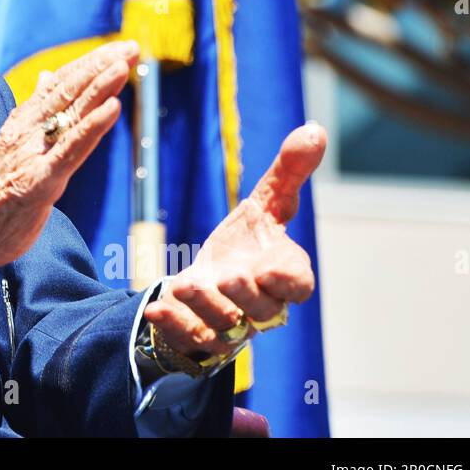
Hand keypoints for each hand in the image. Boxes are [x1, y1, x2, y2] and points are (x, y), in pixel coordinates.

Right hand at [0, 39, 142, 272]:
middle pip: (67, 91)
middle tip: (130, 47)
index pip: (58, 83)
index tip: (116, 48)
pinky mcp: (40, 181)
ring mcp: (33, 155)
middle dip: (101, 66)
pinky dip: (93, 127)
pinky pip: (70, 149)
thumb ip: (34, 113)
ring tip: (124, 65)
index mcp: (22, 123)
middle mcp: (27, 132)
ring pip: (71, 114)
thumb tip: (46, 78)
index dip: (88, 64)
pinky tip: (113, 108)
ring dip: (100, 87)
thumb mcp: (14, 146)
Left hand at [143, 122, 325, 359]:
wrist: (210, 278)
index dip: (289, 280)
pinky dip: (173, 327)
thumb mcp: (265, 204)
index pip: (298, 286)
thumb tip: (314, 128)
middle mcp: (259, 305)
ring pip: (224, 328)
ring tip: (185, 285)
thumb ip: (288, 172)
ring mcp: (229, 324)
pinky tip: (155, 309)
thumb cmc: (247, 243)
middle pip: (263, 312)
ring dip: (205, 308)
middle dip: (246, 296)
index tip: (274, 268)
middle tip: (227, 277)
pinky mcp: (197, 335)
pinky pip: (189, 341)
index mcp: (281, 274)